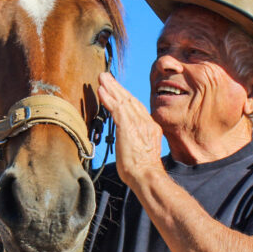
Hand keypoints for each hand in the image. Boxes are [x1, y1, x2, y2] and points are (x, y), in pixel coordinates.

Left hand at [98, 72, 163, 187]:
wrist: (146, 174)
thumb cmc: (143, 170)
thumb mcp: (144, 152)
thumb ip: (139, 142)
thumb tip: (132, 143)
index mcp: (151, 128)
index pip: (137, 108)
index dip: (127, 98)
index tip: (119, 91)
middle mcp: (146, 122)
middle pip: (130, 100)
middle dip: (118, 88)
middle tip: (107, 77)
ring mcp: (137, 123)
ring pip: (123, 100)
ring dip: (111, 87)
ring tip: (102, 78)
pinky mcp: (127, 125)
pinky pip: (116, 108)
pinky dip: (108, 98)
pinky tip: (101, 90)